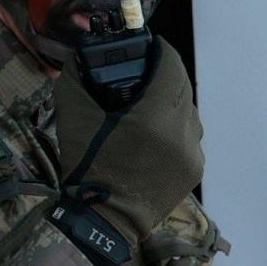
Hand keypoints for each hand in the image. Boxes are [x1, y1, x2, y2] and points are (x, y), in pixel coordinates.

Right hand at [54, 37, 203, 243]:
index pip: (171, 68)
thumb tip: (77, 58)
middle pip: (183, 87)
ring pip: (189, 112)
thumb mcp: (72, 121)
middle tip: (145, 69)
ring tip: (148, 102)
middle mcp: (181, 132)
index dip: (161, 51)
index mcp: (154, 118)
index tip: (149, 45)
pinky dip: (176, 127)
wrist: (103, 221)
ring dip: (173, 100)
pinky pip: (190, 137)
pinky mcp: (194, 170)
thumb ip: (74, 81)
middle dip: (166, 74)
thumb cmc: (88, 168)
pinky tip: (154, 133)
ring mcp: (192, 153)